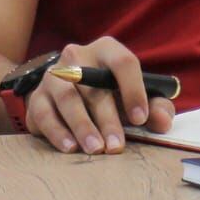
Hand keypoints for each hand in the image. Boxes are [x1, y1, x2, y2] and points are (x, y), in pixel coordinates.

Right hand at [25, 37, 175, 153]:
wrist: (68, 90)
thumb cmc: (110, 92)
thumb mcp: (134, 95)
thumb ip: (155, 107)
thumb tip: (163, 121)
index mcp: (107, 49)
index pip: (123, 62)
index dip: (134, 90)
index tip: (140, 118)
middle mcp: (77, 57)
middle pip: (95, 87)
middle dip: (108, 119)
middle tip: (116, 146)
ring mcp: (53, 75)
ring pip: (67, 98)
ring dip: (82, 126)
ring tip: (95, 149)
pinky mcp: (36, 97)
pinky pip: (44, 113)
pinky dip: (58, 132)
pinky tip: (70, 147)